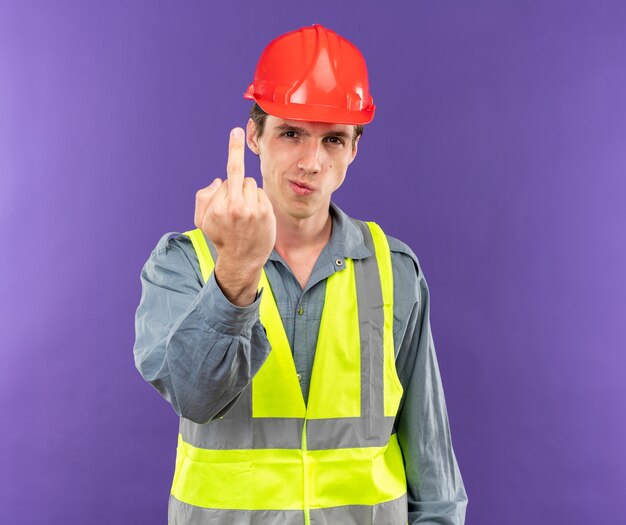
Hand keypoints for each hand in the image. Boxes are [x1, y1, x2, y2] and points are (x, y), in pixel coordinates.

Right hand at [194, 127, 275, 305]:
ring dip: (249, 194)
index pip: (228, 176)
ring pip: (252, 185)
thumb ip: (204, 197)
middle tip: (238, 206)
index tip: (236, 132)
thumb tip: (219, 180)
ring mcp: (252, 210)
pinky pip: (262, 195)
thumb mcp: (202, 220)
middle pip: (241, 178)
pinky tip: (256, 218)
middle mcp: (235, 206)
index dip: (232, 166)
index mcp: (218, 205)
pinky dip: (259, 202)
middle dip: (238, 187)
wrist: (242, 260)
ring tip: (246, 215)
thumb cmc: (221, 238)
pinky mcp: (266, 213)